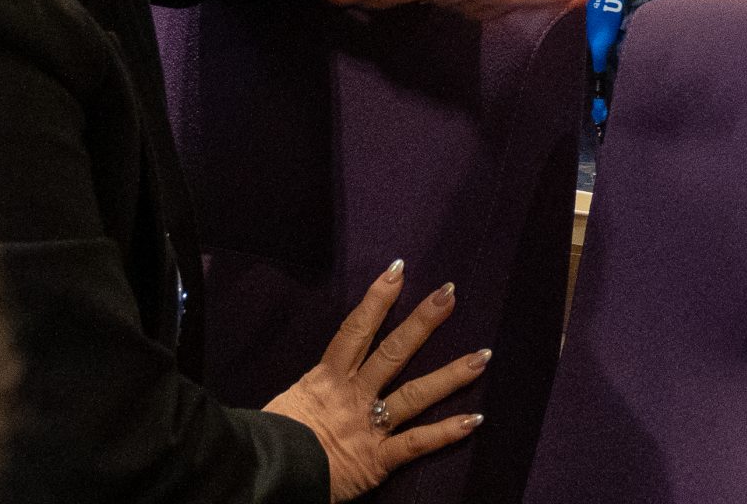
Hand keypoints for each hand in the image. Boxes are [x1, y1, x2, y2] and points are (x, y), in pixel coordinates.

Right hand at [266, 262, 487, 502]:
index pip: (354, 330)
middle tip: (450, 294)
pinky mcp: (377, 460)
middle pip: (392, 352)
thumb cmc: (269, 442)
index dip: (377, 299)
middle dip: (422, 322)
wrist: (263, 478)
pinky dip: (446, 432)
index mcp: (325, 380)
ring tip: (483, 356)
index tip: (399, 269)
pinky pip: (416, 443)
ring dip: (451, 375)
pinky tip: (474, 419)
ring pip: (415, 394)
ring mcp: (368, 427)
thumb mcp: (285, 405)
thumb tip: (313, 379)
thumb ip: (307, 389)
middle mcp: (352, 396)